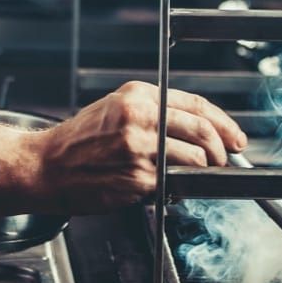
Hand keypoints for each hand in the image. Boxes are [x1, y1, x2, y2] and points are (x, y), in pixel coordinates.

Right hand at [36, 81, 245, 213]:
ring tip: (189, 174)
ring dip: (200, 171)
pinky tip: (163, 186)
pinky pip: (174, 182)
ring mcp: (141, 148)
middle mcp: (141, 117)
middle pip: (203, 131)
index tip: (235, 137)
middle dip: (222, 150)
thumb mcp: (115, 109)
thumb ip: (155, 113)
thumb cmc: (79, 141)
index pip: (197, 104)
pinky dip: (176, 187)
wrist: (47, 166)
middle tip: (224, 160)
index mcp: (138, 95)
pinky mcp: (140, 177)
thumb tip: (199, 129)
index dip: (223, 123)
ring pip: (195, 159)